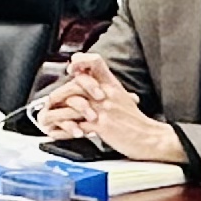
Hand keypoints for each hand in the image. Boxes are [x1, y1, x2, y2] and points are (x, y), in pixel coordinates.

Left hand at [34, 58, 178, 160]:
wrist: (151, 138)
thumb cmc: (136, 122)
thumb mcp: (123, 100)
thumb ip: (106, 92)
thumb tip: (90, 90)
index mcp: (112, 85)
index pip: (96, 62)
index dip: (80, 62)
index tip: (71, 70)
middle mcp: (106, 94)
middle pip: (77, 83)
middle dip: (59, 92)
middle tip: (51, 101)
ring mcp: (103, 109)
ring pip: (73, 103)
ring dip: (57, 112)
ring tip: (49, 118)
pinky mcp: (102, 125)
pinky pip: (76, 124)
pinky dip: (63, 130)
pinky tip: (57, 133)